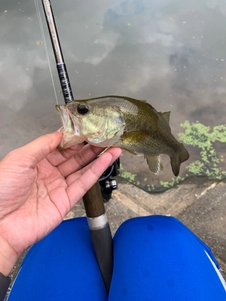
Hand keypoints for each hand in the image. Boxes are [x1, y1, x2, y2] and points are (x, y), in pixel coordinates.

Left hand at [0, 131, 120, 275]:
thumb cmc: (0, 191)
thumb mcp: (19, 159)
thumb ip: (43, 145)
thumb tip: (61, 134)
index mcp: (36, 161)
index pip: (60, 145)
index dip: (75, 137)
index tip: (88, 128)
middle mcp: (49, 173)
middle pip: (74, 156)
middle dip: (89, 145)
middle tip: (104, 135)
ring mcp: (59, 187)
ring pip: (82, 168)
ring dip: (98, 157)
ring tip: (111, 145)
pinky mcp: (66, 201)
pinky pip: (84, 182)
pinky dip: (97, 170)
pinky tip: (106, 160)